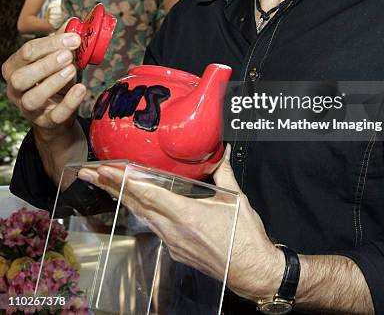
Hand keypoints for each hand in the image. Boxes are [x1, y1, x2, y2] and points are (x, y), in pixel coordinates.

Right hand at [1, 28, 85, 138]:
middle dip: (45, 64)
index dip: (50, 44)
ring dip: (53, 82)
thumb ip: (61, 42)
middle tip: (68, 55)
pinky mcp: (46, 122)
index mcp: (15, 69)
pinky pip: (55, 115)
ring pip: (32, 99)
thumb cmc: (54, 80)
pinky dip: (69, 102)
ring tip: (72, 69)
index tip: (73, 38)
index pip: (26, 53)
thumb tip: (72, 23)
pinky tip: (81, 89)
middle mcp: (16, 90)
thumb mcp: (56, 59)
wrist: (57, 112)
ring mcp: (29, 109)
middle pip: (21, 77)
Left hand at [78, 145, 284, 302]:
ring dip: (121, 198)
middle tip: (90, 173)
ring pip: (141, 215)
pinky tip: (133, 202)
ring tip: (104, 184)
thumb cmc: (245, 237)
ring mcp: (172, 241)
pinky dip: (139, 210)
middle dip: (111, 187)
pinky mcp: (175, 249)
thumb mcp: (235, 199)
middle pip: (136, 204)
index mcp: (187, 214)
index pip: (149, 193)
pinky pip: (152, 225)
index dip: (125, 181)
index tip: (107, 170)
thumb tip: (221, 153)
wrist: (251, 271)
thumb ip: (223, 173)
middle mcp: (174, 229)